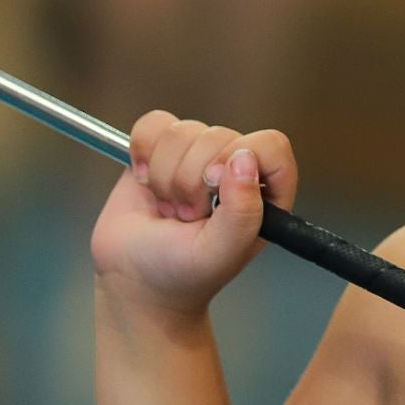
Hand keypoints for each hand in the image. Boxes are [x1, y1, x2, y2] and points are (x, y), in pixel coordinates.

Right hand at [89, 111, 299, 318]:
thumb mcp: (220, 253)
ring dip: (165, 176)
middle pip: (219, 135)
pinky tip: (146, 183)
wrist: (134, 280)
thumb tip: (244, 158)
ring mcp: (198, 155)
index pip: (270, 145)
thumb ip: (242, 213)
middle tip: (187, 217)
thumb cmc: (184, 273)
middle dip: (191, 180)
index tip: (213, 185)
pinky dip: (142, 152)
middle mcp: (237, 168)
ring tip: (169, 209)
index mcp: (267, 192)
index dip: (238, 157)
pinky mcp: (162, 148)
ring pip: (182, 131)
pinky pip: (153, 124)